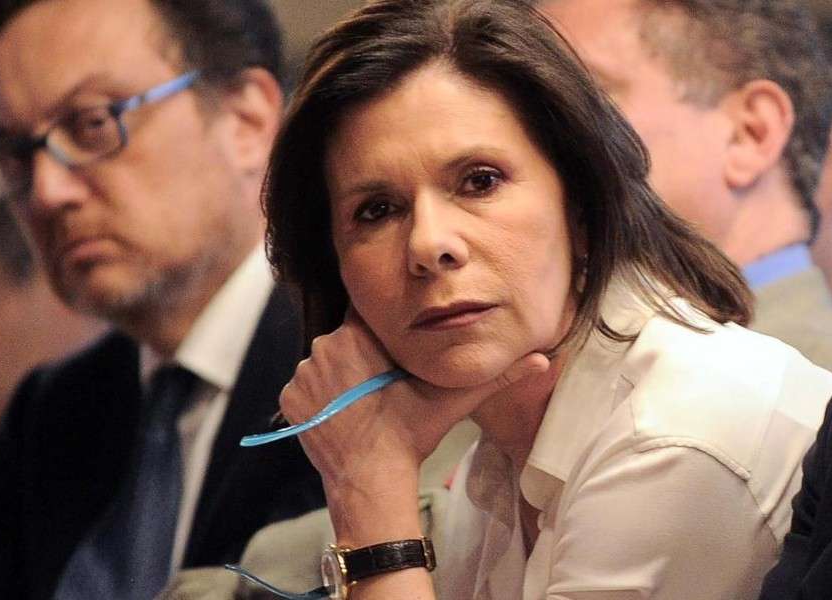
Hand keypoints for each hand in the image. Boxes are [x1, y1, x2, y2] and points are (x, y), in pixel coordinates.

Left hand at [279, 310, 549, 487]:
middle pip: (345, 339)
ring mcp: (303, 373)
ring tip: (364, 404)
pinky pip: (305, 388)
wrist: (370, 480)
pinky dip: (320, 399)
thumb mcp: (453, 401)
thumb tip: (542, 360)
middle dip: (361, 357)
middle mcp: (324, 346)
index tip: (392, 357)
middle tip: (383, 388)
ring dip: (340, 377)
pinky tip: (343, 416)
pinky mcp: (290, 399)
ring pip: (324, 363)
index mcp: (360, 334)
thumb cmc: (411, 435)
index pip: (367, 317)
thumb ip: (494, 377)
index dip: (381, 335)